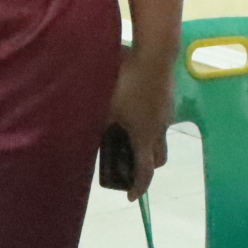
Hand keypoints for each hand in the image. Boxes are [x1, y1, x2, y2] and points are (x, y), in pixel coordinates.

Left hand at [106, 47, 173, 200]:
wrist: (154, 51)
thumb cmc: (126, 80)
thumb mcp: (103, 104)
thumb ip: (94, 123)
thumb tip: (77, 134)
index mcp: (144, 136)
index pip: (146, 171)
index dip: (139, 187)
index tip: (130, 196)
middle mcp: (160, 128)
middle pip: (159, 156)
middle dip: (146, 164)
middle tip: (129, 161)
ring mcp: (168, 111)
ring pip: (161, 135)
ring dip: (148, 139)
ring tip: (128, 128)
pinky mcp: (170, 95)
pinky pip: (161, 117)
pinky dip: (150, 120)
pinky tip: (137, 105)